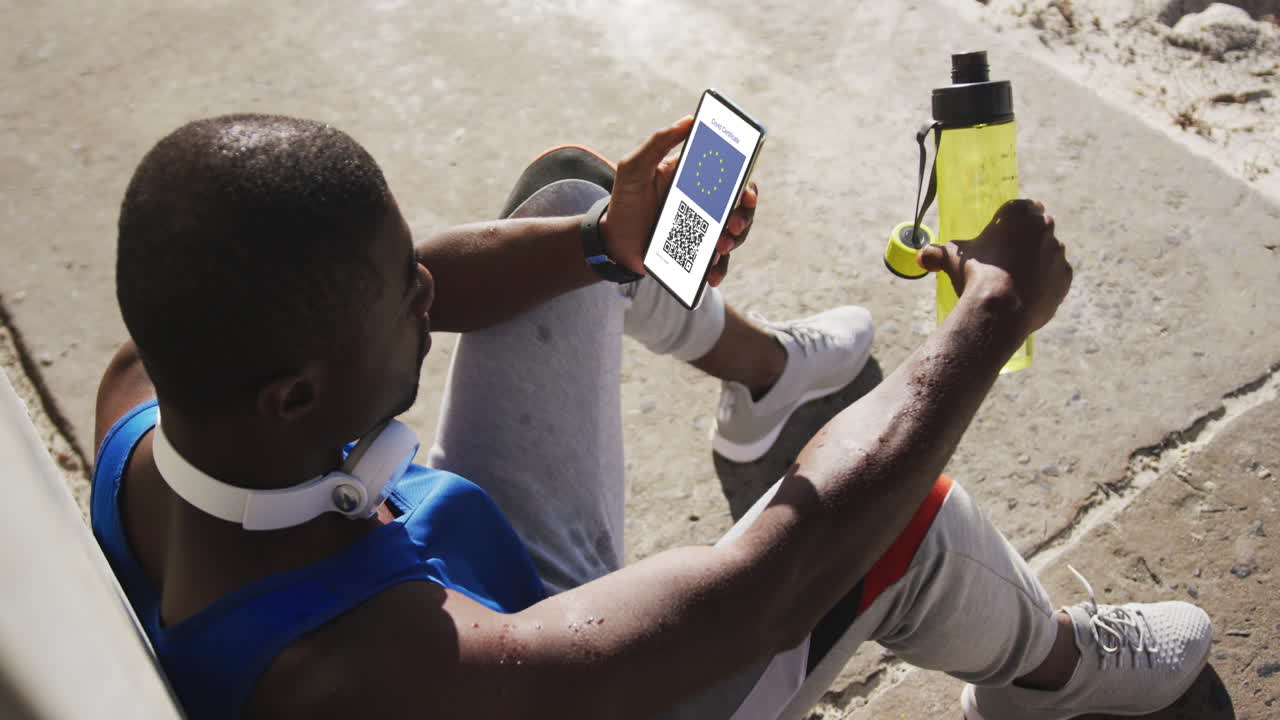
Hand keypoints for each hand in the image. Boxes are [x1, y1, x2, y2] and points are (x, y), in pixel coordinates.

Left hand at [601, 117, 758, 286]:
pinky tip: (711, 275)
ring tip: (719, 247)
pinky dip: (718, 269)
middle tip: (733, 224)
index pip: (733, 177)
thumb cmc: (625, 199)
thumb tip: (690, 120)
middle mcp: (707, 204)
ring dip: (733, 241)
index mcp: (698, 179)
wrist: (613, 240)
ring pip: (734, 235)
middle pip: (740, 208)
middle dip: (744, 216)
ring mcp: (704, 230)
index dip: (746, 184)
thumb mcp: (634, 167)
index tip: (746, 192)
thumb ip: (658, 142)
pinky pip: (717, 263)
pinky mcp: (697, 255)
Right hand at [917, 199, 1071, 337]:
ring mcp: (1058, 254)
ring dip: (1037, 260)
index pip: (1021, 207)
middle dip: (1026, 239)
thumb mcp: (951, 259)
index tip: (1001, 233)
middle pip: (1038, 228)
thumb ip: (936, 253)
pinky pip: (1055, 277)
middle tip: (1006, 257)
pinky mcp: (1065, 278)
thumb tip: (921, 258)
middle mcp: (1045, 228)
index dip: (1010, 220)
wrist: (1001, 311)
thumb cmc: (976, 276)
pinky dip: (1045, 282)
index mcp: (1020, 214)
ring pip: (1048, 252)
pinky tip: (1026, 293)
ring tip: (1014, 279)